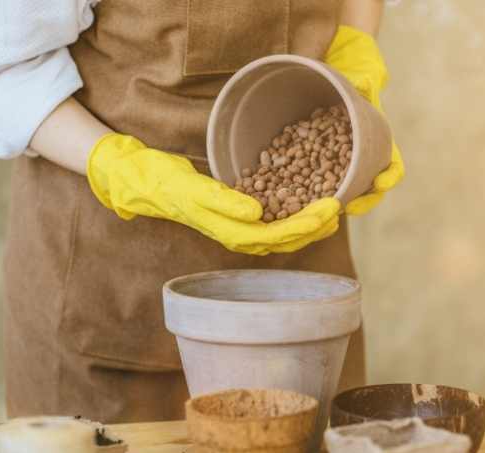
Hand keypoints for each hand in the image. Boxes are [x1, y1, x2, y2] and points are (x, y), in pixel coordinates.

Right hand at [87, 134, 339, 254]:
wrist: (145, 183)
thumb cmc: (166, 183)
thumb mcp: (193, 187)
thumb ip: (224, 202)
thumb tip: (257, 214)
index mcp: (229, 231)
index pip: (277, 236)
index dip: (306, 225)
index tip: (329, 209)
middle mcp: (238, 234)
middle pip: (286, 238)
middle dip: (315, 225)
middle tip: (340, 206)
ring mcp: (239, 227)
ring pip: (282, 233)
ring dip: (309, 223)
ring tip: (333, 210)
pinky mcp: (238, 215)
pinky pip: (273, 220)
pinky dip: (294, 214)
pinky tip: (309, 202)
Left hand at [325, 25, 403, 215]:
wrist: (333, 68)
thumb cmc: (353, 70)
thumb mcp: (361, 73)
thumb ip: (364, 80)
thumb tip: (364, 82)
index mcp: (379, 139)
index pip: (392, 166)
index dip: (388, 177)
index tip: (381, 183)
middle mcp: (363, 155)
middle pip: (368, 187)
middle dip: (362, 200)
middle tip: (350, 207)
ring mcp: (341, 160)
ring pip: (344, 189)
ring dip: (336, 202)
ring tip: (325, 209)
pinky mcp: (318, 160)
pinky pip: (316, 179)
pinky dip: (311, 190)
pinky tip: (298, 197)